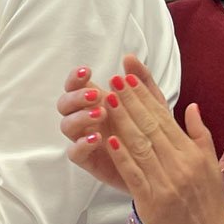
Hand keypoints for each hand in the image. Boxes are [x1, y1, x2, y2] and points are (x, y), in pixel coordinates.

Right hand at [58, 55, 166, 194]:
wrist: (159, 165)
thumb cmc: (151, 130)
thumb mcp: (152, 102)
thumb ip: (141, 79)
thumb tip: (129, 57)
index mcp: (96, 102)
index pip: (75, 86)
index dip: (75, 78)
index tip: (87, 71)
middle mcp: (86, 119)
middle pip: (64, 104)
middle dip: (76, 97)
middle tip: (96, 96)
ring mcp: (85, 139)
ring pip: (67, 126)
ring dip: (80, 117)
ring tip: (101, 113)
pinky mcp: (89, 160)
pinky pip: (74, 152)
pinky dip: (82, 144)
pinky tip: (98, 138)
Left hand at [99, 69, 223, 223]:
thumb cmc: (207, 203)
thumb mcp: (210, 165)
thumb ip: (200, 134)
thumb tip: (190, 105)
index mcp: (192, 153)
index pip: (164, 118)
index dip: (146, 96)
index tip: (130, 77)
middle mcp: (180, 164)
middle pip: (150, 127)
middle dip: (131, 101)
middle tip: (115, 80)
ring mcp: (165, 183)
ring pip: (140, 146)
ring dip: (122, 122)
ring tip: (107, 100)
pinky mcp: (152, 202)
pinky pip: (134, 174)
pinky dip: (121, 157)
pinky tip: (108, 140)